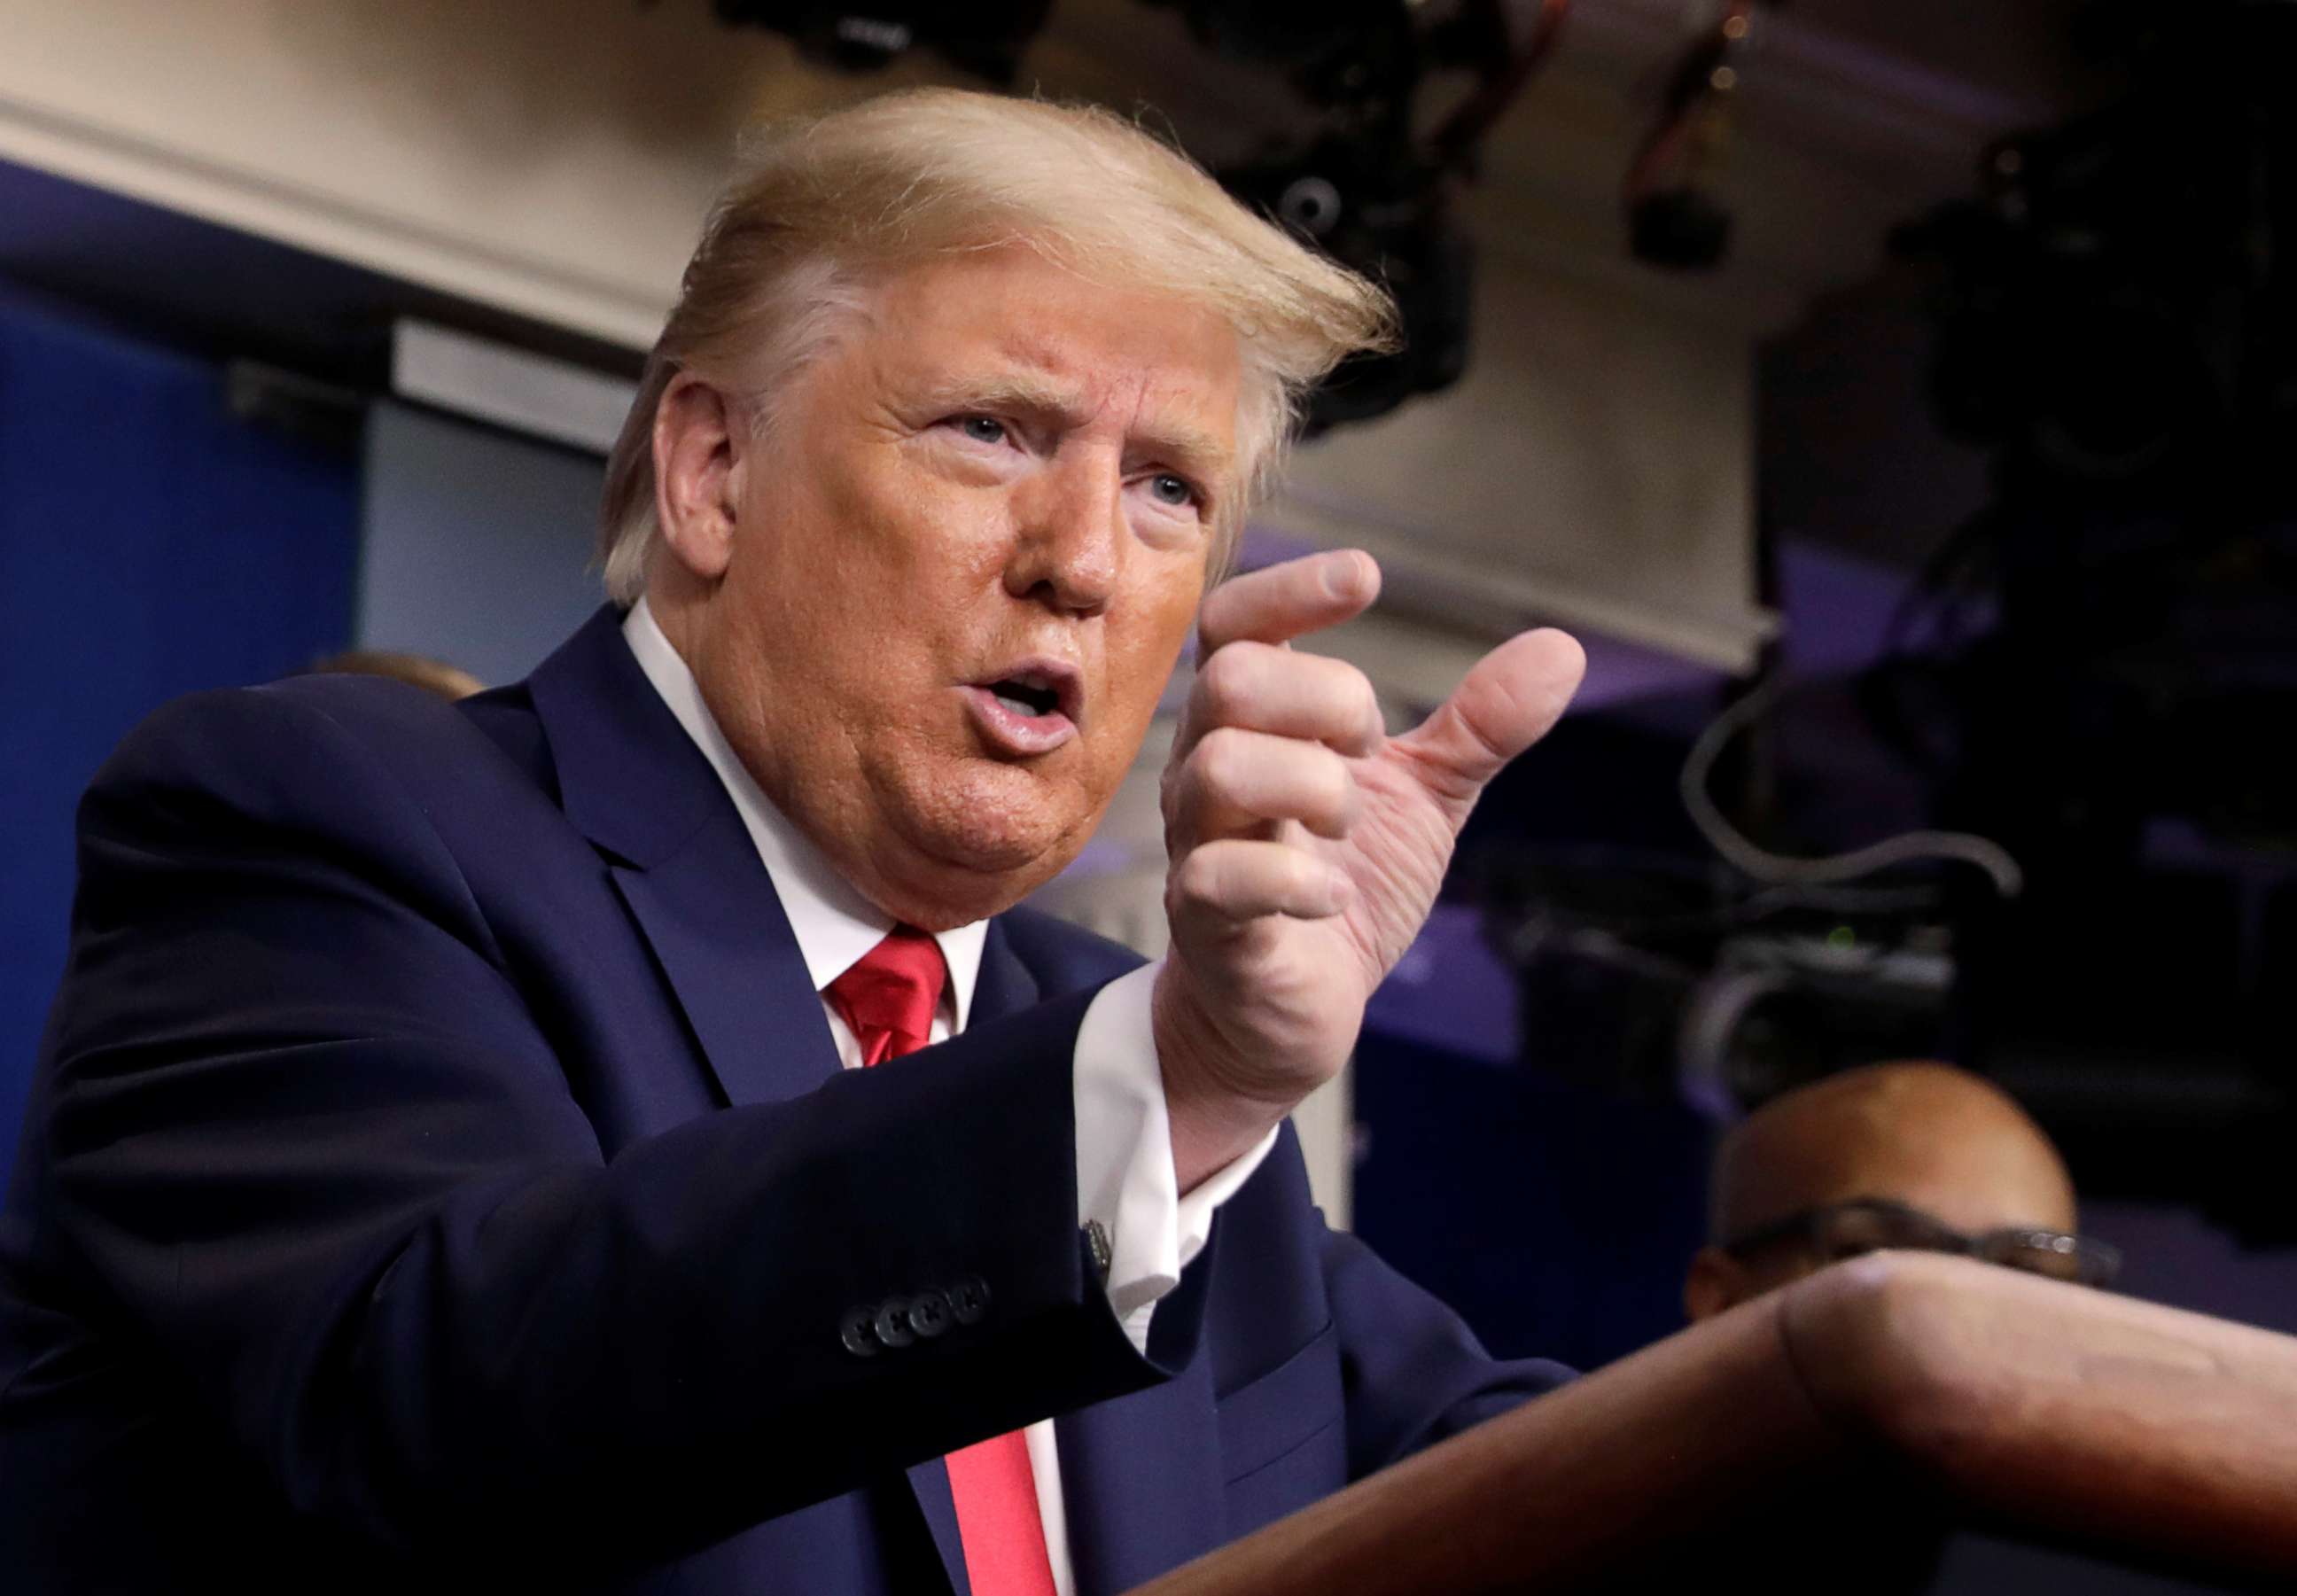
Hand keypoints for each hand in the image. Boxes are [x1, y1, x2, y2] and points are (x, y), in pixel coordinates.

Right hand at [1153, 550, 1584, 1190]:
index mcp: (1253, 726)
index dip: (1290, 589)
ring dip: (1312, 785)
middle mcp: (1208, 771)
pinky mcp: (1206, 923)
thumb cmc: (1337, 886)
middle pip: (1230, 679)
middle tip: (1369, 751)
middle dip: (1325, 699)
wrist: (1290, 1015)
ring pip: (1219, 768)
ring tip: (1348, 823)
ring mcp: (1199, 845)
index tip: (1367, 580)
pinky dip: (1296, 881)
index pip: (1235, 623)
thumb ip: (1476, 727)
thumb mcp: (1421, 798)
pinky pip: (1221, 878)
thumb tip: (1562, 648)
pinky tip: (1335, 897)